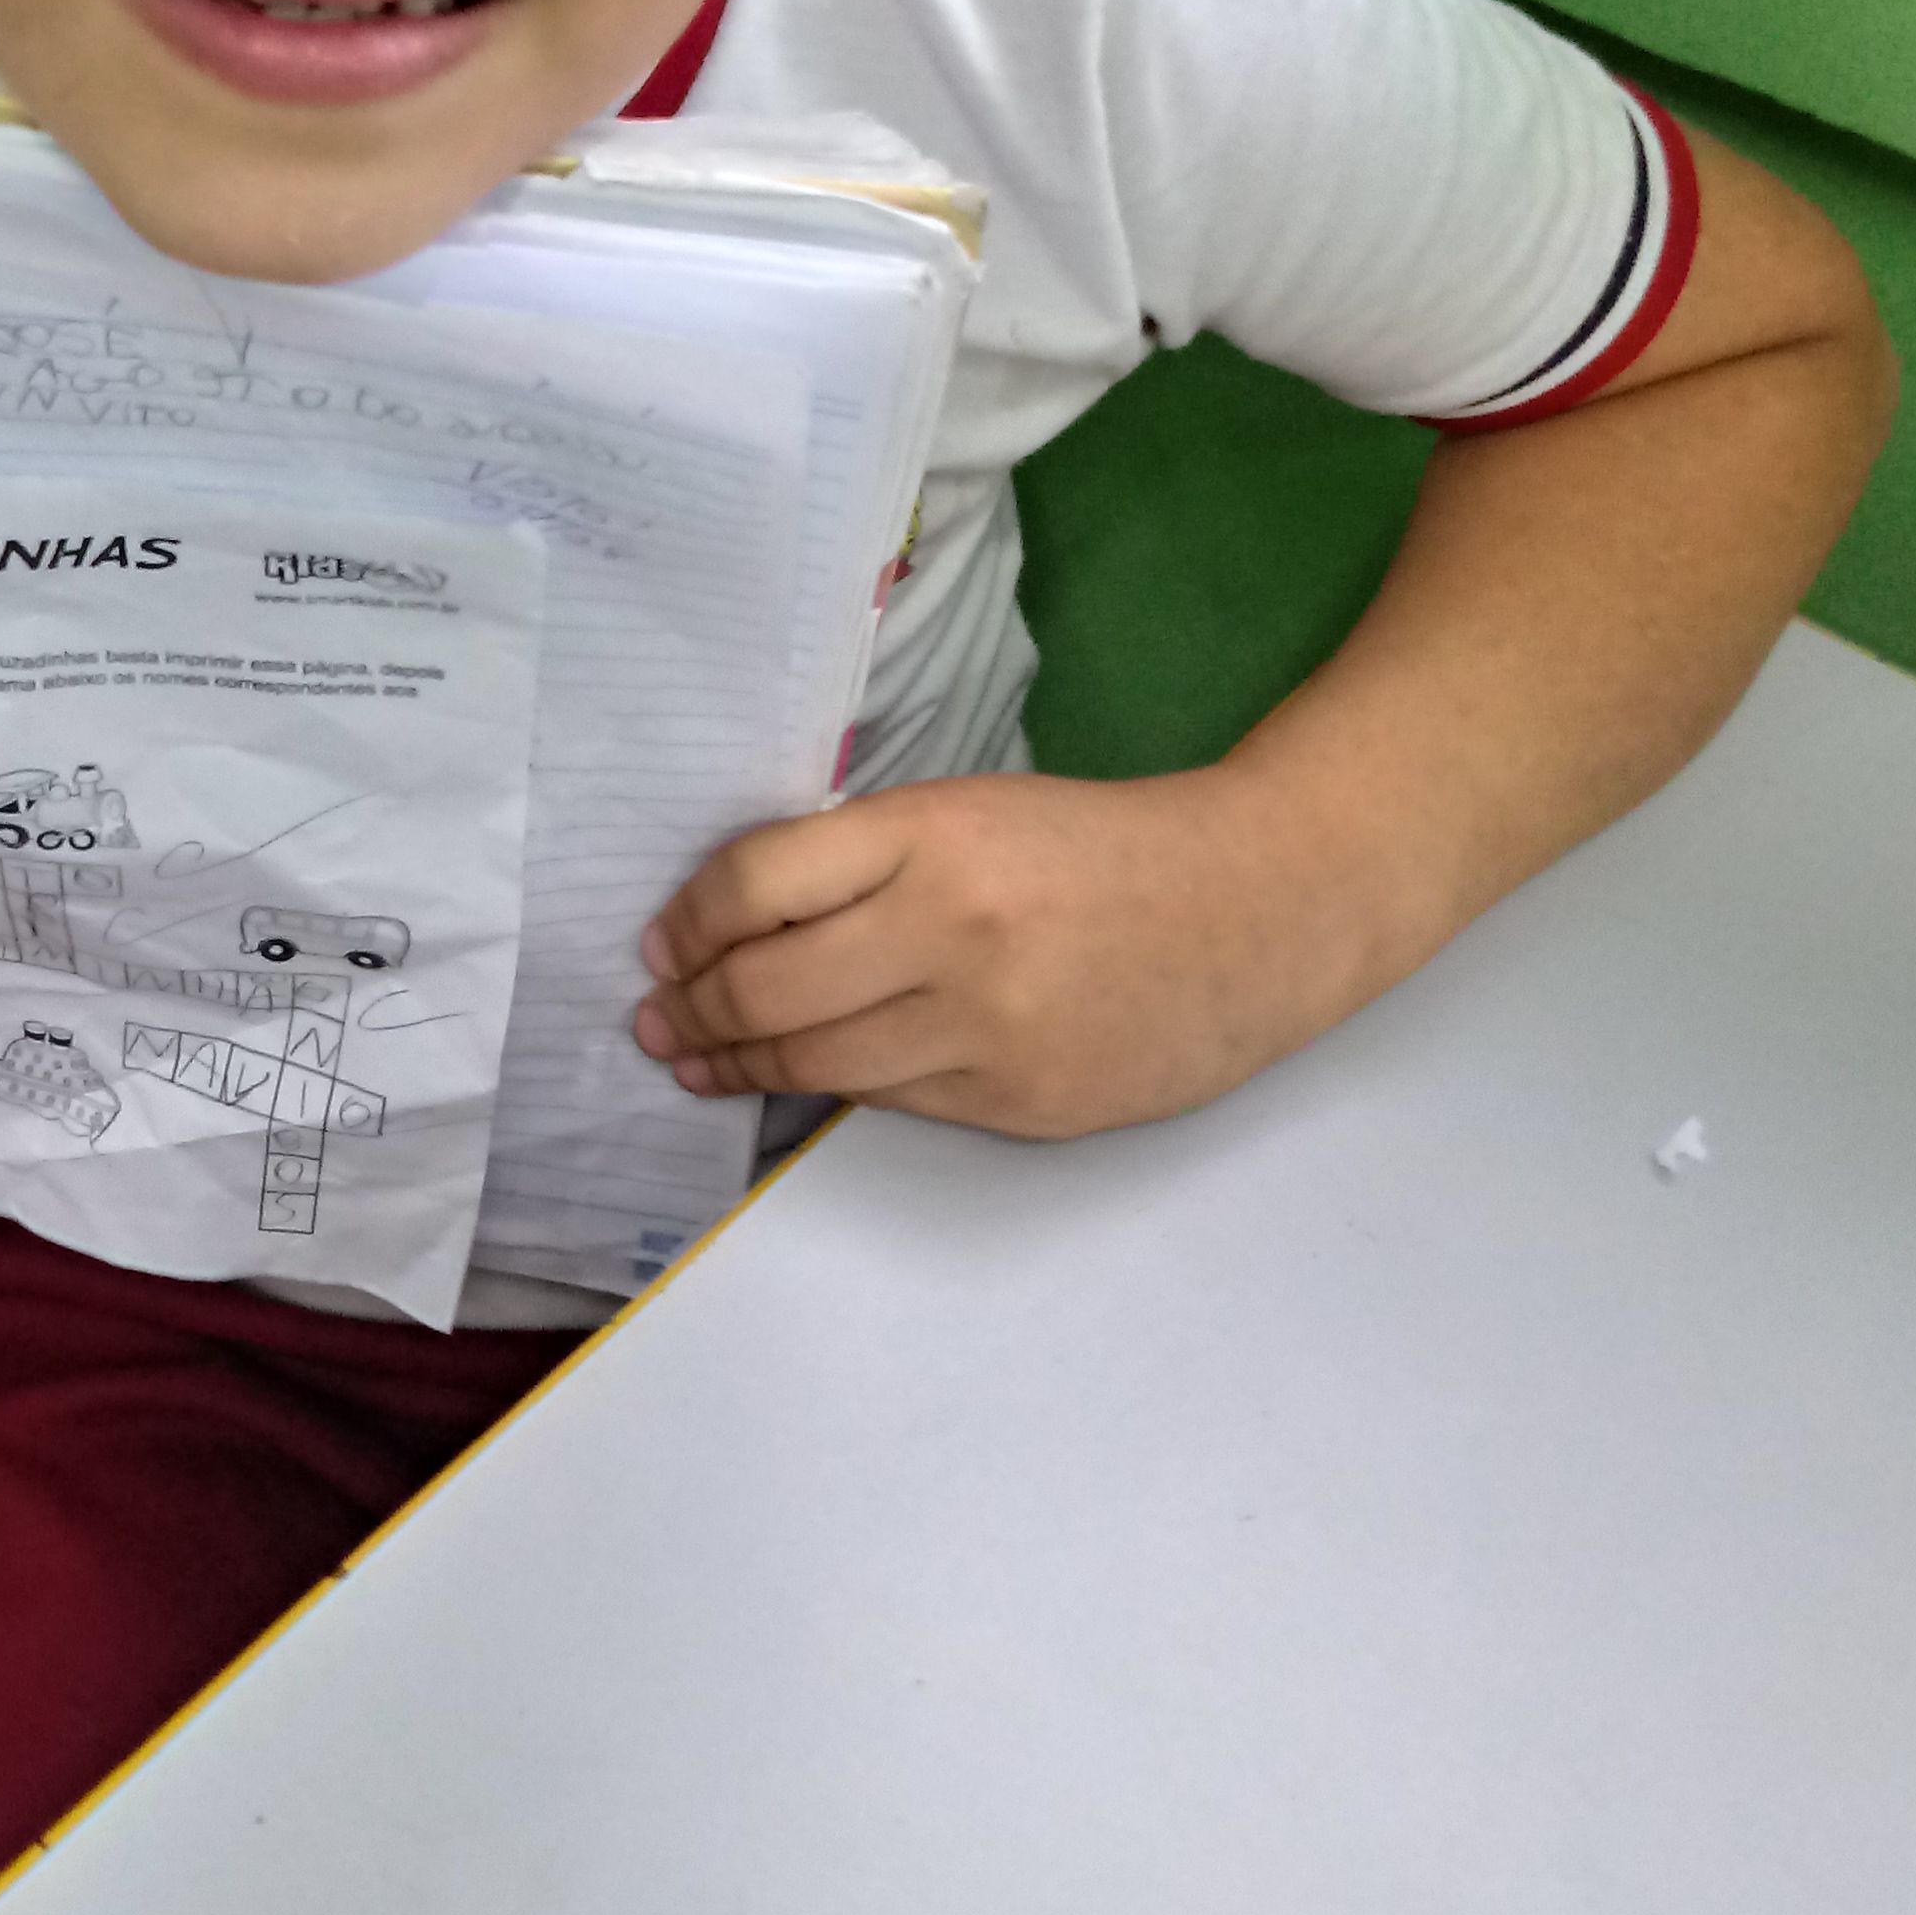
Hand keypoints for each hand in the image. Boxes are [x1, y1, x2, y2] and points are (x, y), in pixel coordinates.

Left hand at [632, 767, 1361, 1141]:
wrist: (1258, 908)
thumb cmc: (1100, 847)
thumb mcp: (974, 810)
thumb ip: (862, 859)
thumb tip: (730, 925)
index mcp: (934, 835)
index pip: (757, 883)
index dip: (687, 923)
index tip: (660, 944)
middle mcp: (952, 931)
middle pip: (768, 989)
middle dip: (691, 1010)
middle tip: (657, 1019)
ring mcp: (989, 1029)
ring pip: (817, 1064)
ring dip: (736, 1066)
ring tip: (696, 1062)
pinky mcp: (1021, 1104)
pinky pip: (892, 1100)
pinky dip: (833, 1088)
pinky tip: (802, 1079)